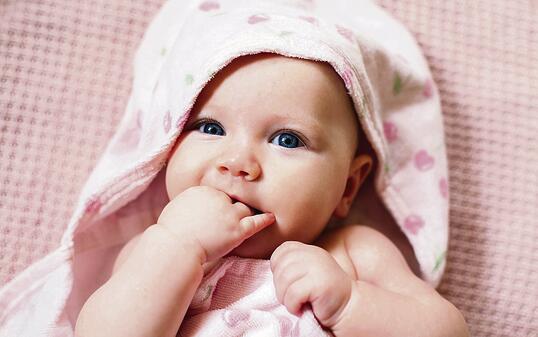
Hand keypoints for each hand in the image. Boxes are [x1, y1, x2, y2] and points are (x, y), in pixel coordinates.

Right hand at [157, 186, 274, 262]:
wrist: (175, 246)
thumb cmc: (170, 233)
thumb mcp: (177, 208)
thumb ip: (189, 203)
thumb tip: (192, 207)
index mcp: (203, 190)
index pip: (219, 193)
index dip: (220, 203)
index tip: (220, 210)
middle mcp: (218, 198)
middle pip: (232, 199)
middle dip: (233, 207)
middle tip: (235, 214)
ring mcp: (229, 214)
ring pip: (244, 209)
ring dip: (247, 213)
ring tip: (255, 213)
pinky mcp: (236, 230)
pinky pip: (255, 223)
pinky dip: (264, 220)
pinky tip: (271, 218)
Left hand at [270, 241, 352, 327]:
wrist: (350, 308)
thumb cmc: (323, 295)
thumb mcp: (307, 273)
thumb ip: (292, 266)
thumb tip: (270, 271)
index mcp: (309, 250)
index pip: (281, 252)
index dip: (277, 268)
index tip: (288, 283)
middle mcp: (313, 254)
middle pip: (280, 267)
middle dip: (280, 287)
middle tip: (291, 298)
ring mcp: (318, 267)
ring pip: (284, 280)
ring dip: (285, 298)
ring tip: (296, 304)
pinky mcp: (320, 283)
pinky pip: (293, 294)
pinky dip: (292, 305)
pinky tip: (301, 309)